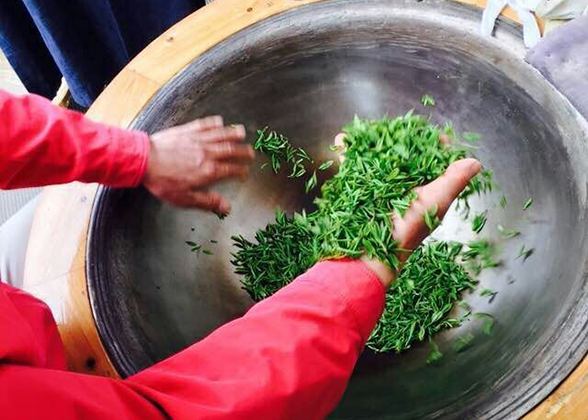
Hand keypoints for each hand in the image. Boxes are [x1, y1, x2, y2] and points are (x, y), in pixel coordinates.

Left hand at [143, 116, 253, 212]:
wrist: (144, 160)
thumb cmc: (163, 182)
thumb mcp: (185, 199)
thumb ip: (208, 202)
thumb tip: (227, 207)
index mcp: (209, 171)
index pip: (231, 170)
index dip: (241, 171)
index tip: (246, 172)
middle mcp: (208, 153)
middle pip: (231, 150)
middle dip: (243, 151)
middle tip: (251, 152)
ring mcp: (198, 139)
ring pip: (221, 135)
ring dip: (233, 133)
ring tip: (242, 132)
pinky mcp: (187, 130)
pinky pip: (205, 125)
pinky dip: (214, 123)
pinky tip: (220, 121)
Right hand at [333, 134, 480, 288]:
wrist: (368, 256)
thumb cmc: (405, 233)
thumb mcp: (433, 203)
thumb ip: (452, 181)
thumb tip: (475, 161)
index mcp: (428, 192)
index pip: (436, 162)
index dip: (435, 146)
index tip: (430, 135)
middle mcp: (406, 190)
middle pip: (406, 157)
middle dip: (400, 140)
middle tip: (395, 128)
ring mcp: (382, 190)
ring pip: (379, 159)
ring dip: (372, 144)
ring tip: (368, 130)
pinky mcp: (360, 192)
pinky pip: (355, 168)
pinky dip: (348, 154)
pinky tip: (341, 141)